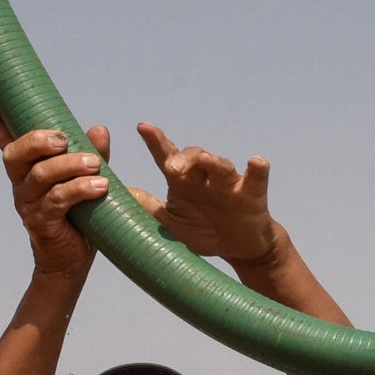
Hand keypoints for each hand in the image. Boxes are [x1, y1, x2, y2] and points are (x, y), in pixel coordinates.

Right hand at [0, 97, 148, 278]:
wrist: (73, 262)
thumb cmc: (78, 216)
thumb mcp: (87, 179)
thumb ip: (91, 154)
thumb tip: (98, 129)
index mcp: (27, 170)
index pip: (7, 141)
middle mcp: (21, 184)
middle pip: (16, 154)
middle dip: (37, 141)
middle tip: (64, 139)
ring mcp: (28, 204)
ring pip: (40, 176)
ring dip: (69, 166)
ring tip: (95, 165)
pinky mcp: (42, 223)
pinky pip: (56, 201)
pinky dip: (79, 190)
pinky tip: (99, 188)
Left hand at [137, 123, 279, 266]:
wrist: (238, 248)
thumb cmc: (203, 230)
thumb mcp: (170, 224)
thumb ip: (147, 209)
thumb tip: (116, 196)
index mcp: (184, 182)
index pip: (166, 156)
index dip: (155, 141)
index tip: (142, 127)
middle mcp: (205, 176)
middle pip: (193, 157)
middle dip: (183, 158)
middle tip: (171, 166)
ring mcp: (229, 183)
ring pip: (221, 165)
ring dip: (213, 161)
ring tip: (206, 159)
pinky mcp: (252, 194)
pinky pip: (257, 178)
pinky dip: (258, 169)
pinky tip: (256, 161)